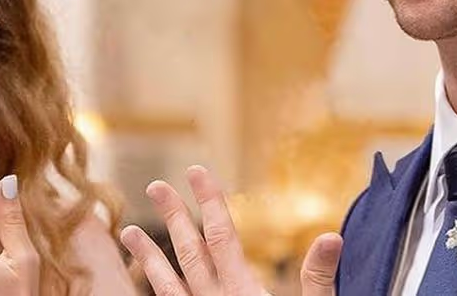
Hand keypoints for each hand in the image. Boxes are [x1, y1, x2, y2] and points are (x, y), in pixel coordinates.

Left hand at [120, 166, 341, 295]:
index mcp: (246, 292)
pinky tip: (142, 287)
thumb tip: (331, 235)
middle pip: (190, 251)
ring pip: (168, 285)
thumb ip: (318, 279)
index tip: (197, 171)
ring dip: (146, 258)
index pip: (223, 236)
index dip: (210, 201)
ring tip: (125, 232)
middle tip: (155, 185)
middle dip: (174, 216)